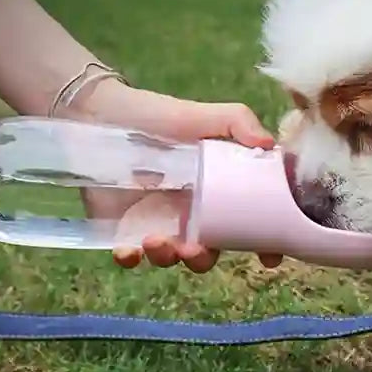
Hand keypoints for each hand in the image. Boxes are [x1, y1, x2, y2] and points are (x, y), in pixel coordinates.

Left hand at [80, 82, 282, 271]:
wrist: (103, 113)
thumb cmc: (158, 116)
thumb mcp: (202, 115)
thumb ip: (238, 122)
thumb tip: (269, 143)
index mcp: (216, 194)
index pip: (244, 226)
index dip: (260, 244)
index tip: (268, 257)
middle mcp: (189, 214)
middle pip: (206, 251)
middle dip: (203, 259)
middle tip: (194, 250)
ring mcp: (156, 223)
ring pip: (170, 256)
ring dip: (167, 258)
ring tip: (156, 241)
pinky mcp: (123, 228)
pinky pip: (130, 253)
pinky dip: (131, 257)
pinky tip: (129, 251)